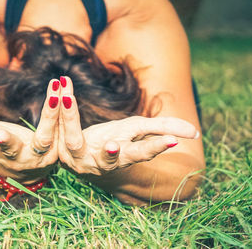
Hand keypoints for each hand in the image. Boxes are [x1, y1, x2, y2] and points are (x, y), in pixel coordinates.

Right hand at [0, 79, 61, 182]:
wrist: (28, 171)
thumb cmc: (0, 146)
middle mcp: (17, 158)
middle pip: (11, 148)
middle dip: (6, 140)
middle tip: (1, 132)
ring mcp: (40, 156)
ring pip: (45, 137)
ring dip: (49, 114)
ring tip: (54, 92)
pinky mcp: (58, 149)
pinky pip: (62, 129)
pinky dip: (64, 111)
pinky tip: (64, 90)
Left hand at [57, 76, 197, 175]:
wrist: (84, 160)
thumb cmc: (116, 141)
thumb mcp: (139, 131)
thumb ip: (164, 128)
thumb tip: (194, 132)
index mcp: (124, 156)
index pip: (141, 153)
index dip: (155, 147)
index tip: (171, 141)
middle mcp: (99, 162)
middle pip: (107, 159)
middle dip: (112, 152)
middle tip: (112, 145)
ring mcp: (77, 156)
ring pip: (73, 140)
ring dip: (70, 120)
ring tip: (67, 100)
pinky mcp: (59, 146)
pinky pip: (56, 126)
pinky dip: (58, 107)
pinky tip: (60, 90)